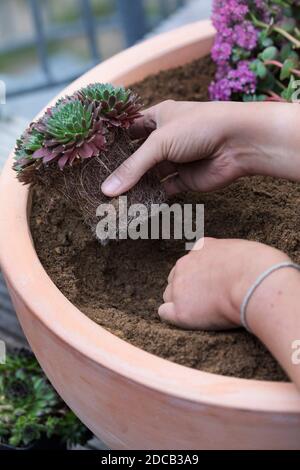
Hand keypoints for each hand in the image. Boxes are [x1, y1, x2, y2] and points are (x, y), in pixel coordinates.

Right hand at [101, 100, 299, 196]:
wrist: (239, 143)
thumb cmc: (200, 128)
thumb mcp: (160, 142)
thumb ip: (133, 167)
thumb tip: (106, 190)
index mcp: (158, 118)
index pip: (128, 129)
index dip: (112, 142)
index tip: (91, 156)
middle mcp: (165, 138)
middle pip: (137, 156)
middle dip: (121, 169)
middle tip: (97, 183)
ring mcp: (175, 159)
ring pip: (149, 176)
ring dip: (134, 186)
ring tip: (111, 200)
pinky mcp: (185, 179)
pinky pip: (163, 190)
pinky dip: (151, 198)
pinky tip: (134, 206)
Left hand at [159, 237, 289, 330]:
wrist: (256, 282)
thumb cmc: (259, 269)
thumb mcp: (244, 251)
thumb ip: (231, 257)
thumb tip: (235, 267)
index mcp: (202, 248)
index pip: (192, 262)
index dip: (201, 276)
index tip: (213, 285)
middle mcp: (185, 263)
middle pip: (176, 279)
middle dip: (188, 289)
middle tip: (210, 301)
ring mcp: (180, 286)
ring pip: (169, 296)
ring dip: (182, 304)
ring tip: (205, 312)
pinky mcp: (181, 310)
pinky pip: (165, 313)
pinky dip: (174, 317)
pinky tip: (190, 320)